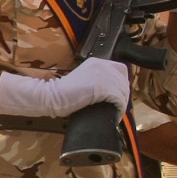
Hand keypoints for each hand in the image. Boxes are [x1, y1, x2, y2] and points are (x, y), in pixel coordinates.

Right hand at [0, 56, 129, 118]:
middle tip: (117, 109)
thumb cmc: (63, 93)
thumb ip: (95, 80)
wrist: (52, 96)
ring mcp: (102, 75)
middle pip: (123, 82)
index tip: (118, 96)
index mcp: (97, 62)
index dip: (121, 84)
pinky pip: (118, 99)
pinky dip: (119, 109)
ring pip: (123, 91)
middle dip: (123, 97)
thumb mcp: (82, 80)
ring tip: (115, 114)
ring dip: (121, 104)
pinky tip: (114, 115)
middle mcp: (102, 65)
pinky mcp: (102, 87)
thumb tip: (109, 93)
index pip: (121, 70)